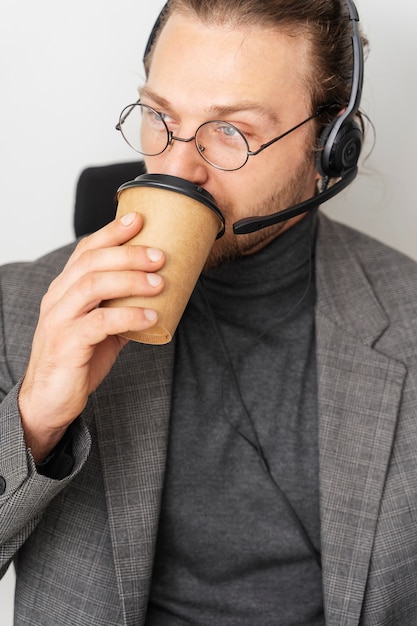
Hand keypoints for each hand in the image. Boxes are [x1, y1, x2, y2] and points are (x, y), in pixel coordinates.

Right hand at [18, 212, 164, 462]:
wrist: (49, 400)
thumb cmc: (76, 360)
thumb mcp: (101, 329)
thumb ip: (120, 309)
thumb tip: (156, 296)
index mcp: (65, 289)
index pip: (85, 250)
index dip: (111, 232)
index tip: (138, 219)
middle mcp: (58, 298)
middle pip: (92, 262)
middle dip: (129, 253)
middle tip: (160, 255)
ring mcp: (60, 320)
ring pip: (93, 285)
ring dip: (131, 280)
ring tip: (160, 282)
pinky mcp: (67, 344)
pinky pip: (100, 322)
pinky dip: (129, 315)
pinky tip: (151, 316)